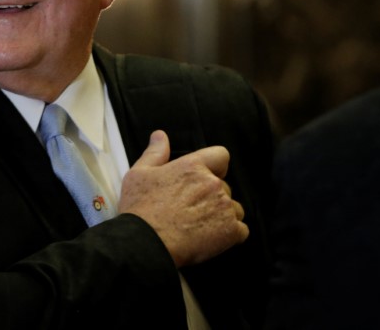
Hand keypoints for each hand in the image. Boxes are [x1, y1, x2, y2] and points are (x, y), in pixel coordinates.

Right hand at [117, 130, 248, 267]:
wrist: (145, 243)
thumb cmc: (140, 209)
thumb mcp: (139, 174)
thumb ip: (154, 153)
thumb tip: (160, 135)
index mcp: (193, 167)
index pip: (220, 156)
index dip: (215, 166)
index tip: (203, 178)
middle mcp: (212, 184)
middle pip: (224, 186)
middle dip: (211, 197)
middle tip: (189, 210)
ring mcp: (224, 208)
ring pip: (233, 209)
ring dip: (221, 216)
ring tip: (198, 226)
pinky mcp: (231, 231)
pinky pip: (241, 230)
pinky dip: (229, 235)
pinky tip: (209, 239)